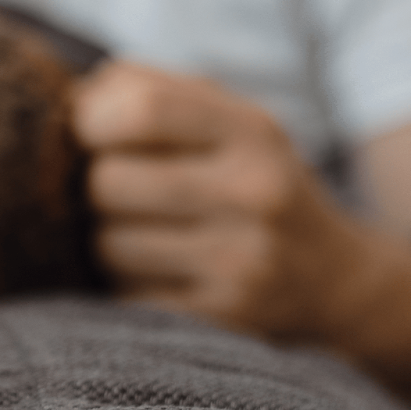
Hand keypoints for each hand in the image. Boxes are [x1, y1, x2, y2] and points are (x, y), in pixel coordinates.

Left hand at [72, 61, 381, 340]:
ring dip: (107, 242)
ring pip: (107, 246)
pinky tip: (161, 275)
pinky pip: (124, 298)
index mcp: (253, 131)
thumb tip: (76, 93)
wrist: (334, 280)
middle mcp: (255, 193)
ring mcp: (241, 262)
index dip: (91, 120)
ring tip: (145, 236)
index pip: (142, 109)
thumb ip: (153, 90)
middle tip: (121, 194)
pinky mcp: (221, 319)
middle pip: (108, 182)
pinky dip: (127, 286)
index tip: (89, 134)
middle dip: (94, 187)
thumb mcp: (228, 122)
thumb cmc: (253, 185)